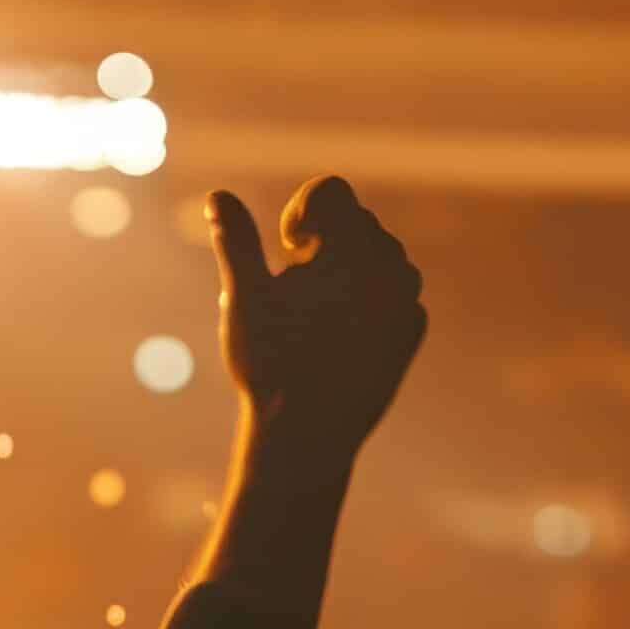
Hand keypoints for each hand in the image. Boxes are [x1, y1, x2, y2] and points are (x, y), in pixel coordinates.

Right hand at [208, 177, 426, 458]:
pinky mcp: (413, 328)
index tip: (285, 251)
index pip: (329, 191)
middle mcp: (390, 262)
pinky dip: (366, 306)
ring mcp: (408, 296)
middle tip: (294, 296)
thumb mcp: (244, 300)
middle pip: (355, 223)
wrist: (307, 437)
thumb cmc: (269, 365)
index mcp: (350, 245)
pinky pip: (392, 296)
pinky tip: (337, 341)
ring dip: (346, 274)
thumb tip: (216, 197)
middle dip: (322, 247)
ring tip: (315, 319)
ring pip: (378, 258)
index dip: (298, 214)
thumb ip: (235, 242)